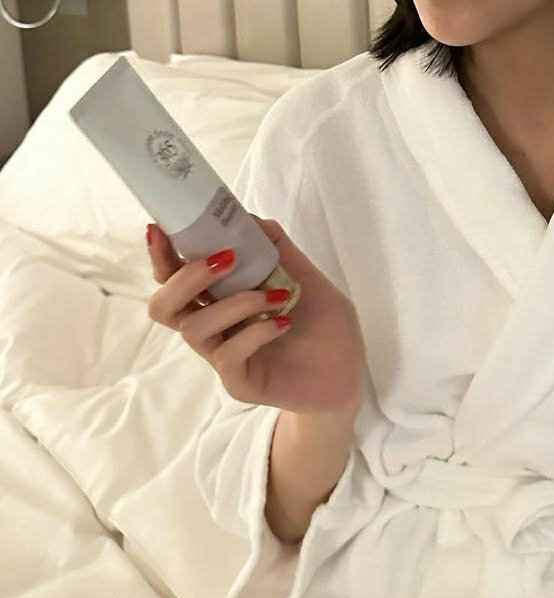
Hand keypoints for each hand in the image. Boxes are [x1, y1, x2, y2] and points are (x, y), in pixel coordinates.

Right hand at [146, 214, 366, 416]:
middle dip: (187, 278)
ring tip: (280, 295)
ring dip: (236, 302)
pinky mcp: (239, 382)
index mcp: (219, 298)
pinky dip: (255, 331)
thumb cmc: (321, 319)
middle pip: (164, 307)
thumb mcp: (301, 272)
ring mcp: (223, 357)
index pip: (173, 278)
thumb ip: (272, 245)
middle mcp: (213, 327)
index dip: (161, 255)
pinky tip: (284, 322)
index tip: (159, 228)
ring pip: (195, 329)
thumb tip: (243, 215)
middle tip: (227, 259)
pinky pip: (228, 354)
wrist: (350, 365)